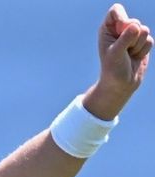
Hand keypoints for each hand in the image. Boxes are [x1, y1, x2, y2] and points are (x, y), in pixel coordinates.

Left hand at [85, 4, 152, 119]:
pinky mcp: (142, 43)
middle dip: (131, 37)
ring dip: (137, 45)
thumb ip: (124, 39)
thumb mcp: (115, 53)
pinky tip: (135, 56)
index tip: (121, 29)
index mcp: (107, 29)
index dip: (122, 18)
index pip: (116, 10)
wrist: (121, 83)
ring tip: (128, 54)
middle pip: (134, 21)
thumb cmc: (113, 68)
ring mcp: (132, 36)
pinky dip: (144, 50)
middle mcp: (119, 30)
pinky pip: (150, 40)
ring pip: (144, 30)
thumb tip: (135, 26)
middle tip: (123, 50)